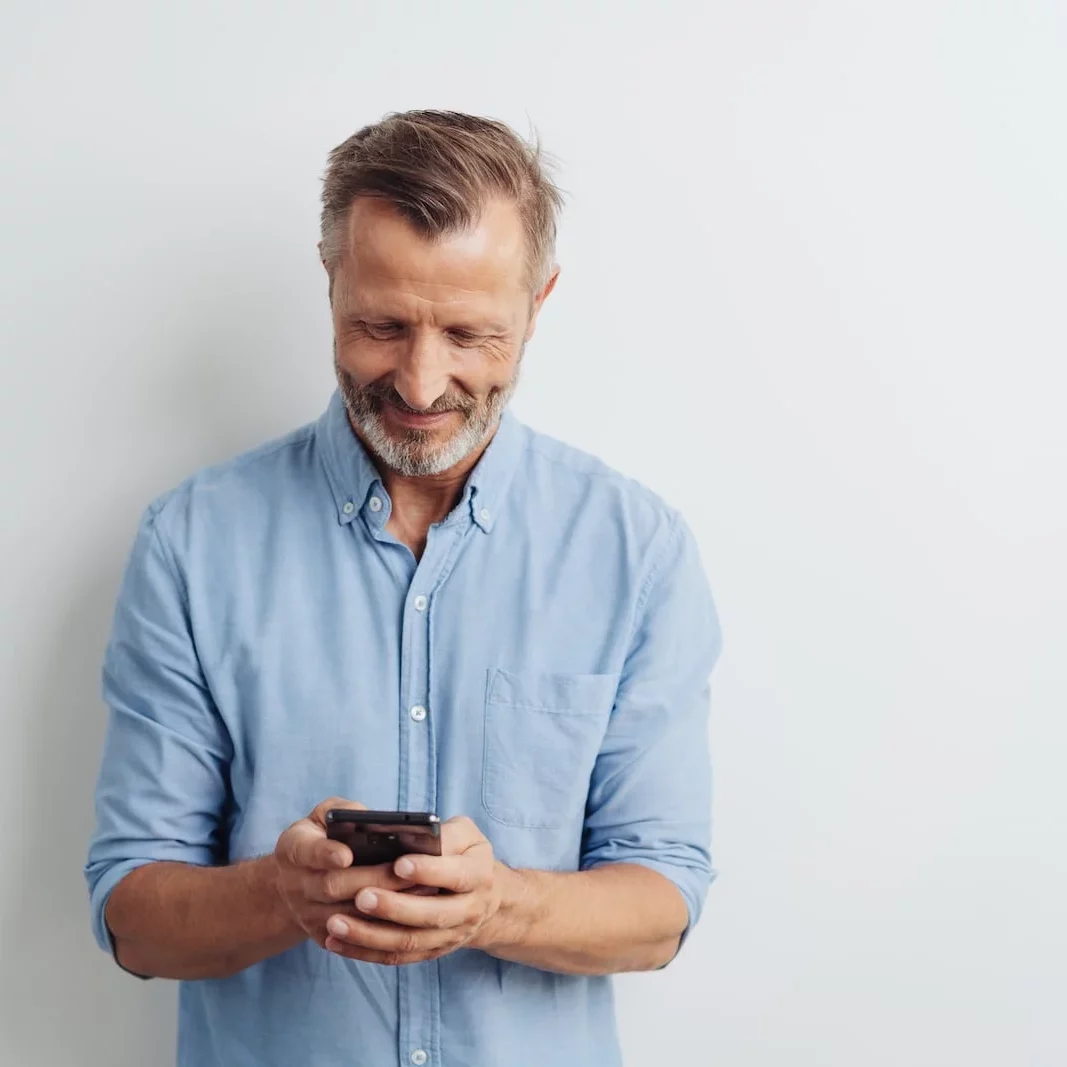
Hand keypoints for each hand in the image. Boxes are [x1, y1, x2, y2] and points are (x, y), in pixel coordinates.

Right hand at [274, 798, 415, 948]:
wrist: (295, 882)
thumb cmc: (321, 837)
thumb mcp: (324, 816)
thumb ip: (344, 812)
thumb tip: (371, 820)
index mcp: (293, 849)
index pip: (306, 851)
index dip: (325, 853)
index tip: (347, 854)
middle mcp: (295, 885)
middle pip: (332, 886)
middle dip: (372, 878)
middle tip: (407, 870)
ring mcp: (306, 915)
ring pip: (347, 916)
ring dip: (383, 906)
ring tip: (420, 890)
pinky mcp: (322, 936)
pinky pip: (353, 938)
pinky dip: (382, 928)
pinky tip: (409, 915)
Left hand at [322, 815, 501, 965]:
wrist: (486, 899)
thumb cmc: (466, 855)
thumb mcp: (467, 835)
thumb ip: (445, 834)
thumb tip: (417, 836)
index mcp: (478, 875)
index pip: (455, 875)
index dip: (428, 871)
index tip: (398, 864)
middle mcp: (468, 910)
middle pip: (430, 915)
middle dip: (393, 908)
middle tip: (361, 896)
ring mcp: (449, 937)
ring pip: (408, 942)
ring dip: (370, 935)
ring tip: (335, 922)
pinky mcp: (429, 953)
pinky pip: (395, 957)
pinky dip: (364, 952)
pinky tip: (336, 942)